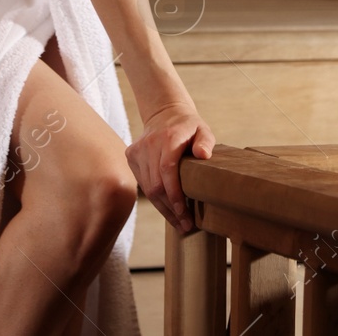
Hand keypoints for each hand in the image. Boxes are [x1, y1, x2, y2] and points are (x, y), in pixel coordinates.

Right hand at [125, 101, 214, 233]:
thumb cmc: (188, 126)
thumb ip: (205, 141)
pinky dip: (155, 198)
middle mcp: (149, 145)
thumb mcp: (203, 129)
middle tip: (185, 225)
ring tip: (178, 222)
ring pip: (148, 188)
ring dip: (163, 208)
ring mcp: (138, 151)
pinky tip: (167, 209)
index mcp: (168, 138)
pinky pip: (143, 184)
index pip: (167, 170)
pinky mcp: (131, 157)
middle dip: (170, 209)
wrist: (164, 113)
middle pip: (156, 185)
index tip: (184, 213)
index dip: (175, 194)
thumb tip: (204, 155)